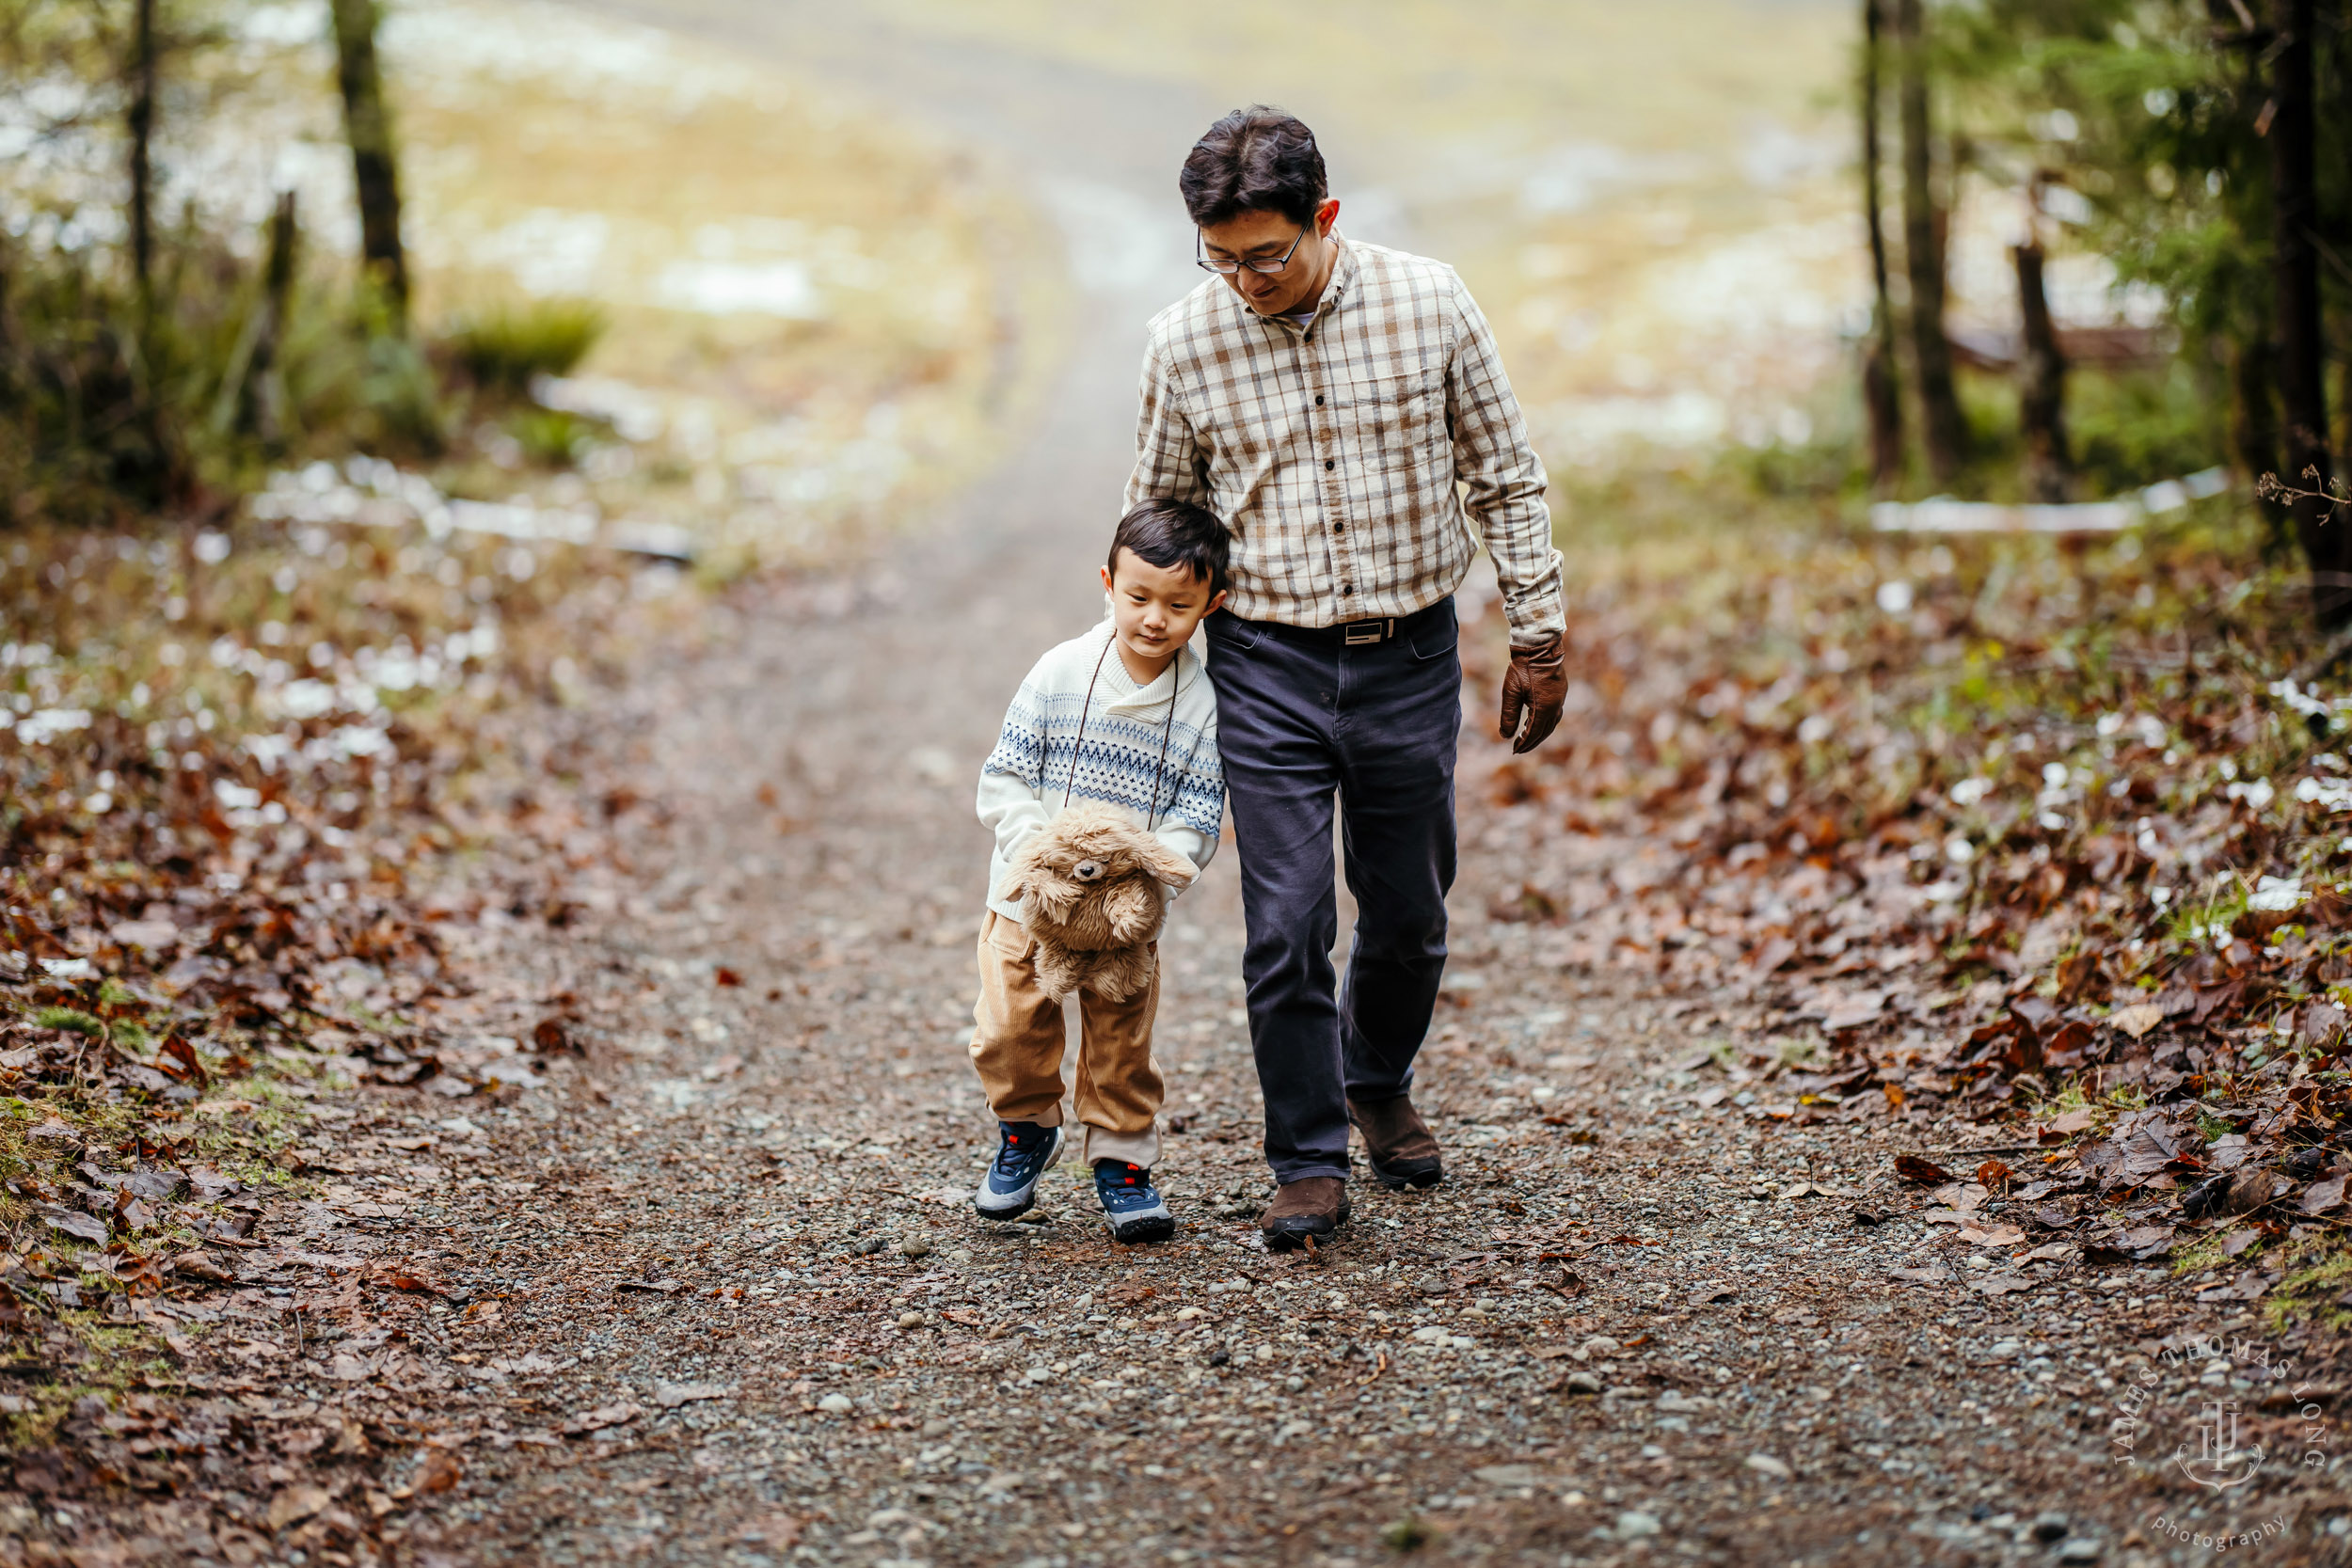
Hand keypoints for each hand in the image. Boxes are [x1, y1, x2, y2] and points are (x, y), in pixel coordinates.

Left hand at [1497, 634, 1566, 753]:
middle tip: (1519, 749)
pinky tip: (1537, 722)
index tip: (1514, 750)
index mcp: (1544, 707)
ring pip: (1551, 723)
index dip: (1524, 743)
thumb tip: (1505, 736)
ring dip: (1540, 733)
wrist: (1540, 646)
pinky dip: (1545, 722)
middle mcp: (1556, 706)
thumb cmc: (1523, 667)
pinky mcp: (1561, 691)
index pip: (1534, 733)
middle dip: (1532, 742)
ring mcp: (1560, 698)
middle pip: (1544, 731)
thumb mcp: (1511, 692)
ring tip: (1527, 739)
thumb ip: (1508, 715)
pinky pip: (1555, 714)